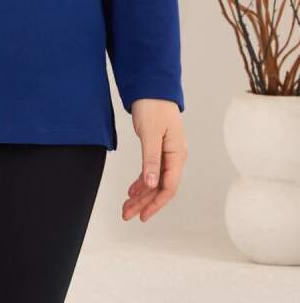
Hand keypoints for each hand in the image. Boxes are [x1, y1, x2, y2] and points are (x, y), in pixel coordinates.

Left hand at [122, 98, 187, 222]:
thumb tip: (150, 185)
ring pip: (154, 181)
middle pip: (160, 187)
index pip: (168, 187)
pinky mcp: (158, 148)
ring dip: (141, 195)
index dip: (155, 203)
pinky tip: (132, 190)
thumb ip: (151, 160)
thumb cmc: (153, 107)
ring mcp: (167, 153)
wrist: (152, 87)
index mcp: (176, 155)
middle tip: (127, 214)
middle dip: (145, 203)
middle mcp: (174, 157)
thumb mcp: (150, 134)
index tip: (142, 215)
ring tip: (126, 206)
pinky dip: (141, 181)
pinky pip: (151, 171)